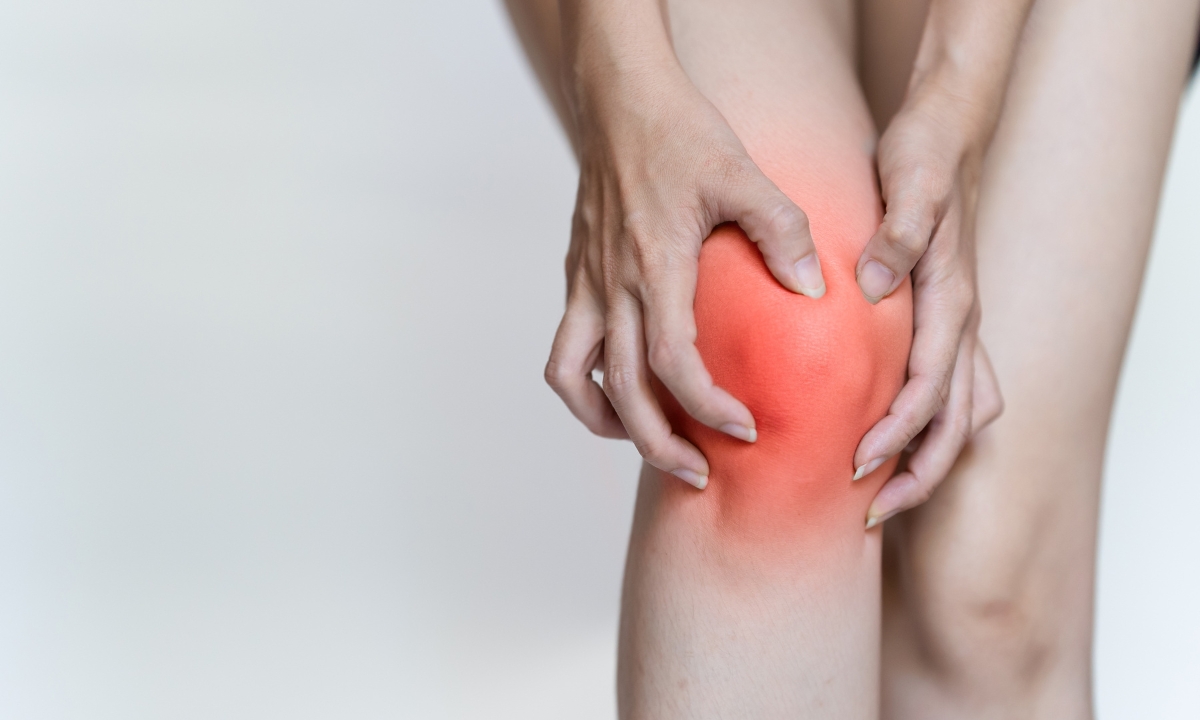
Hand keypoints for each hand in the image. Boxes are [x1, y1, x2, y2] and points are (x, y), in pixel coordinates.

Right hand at [544, 50, 825, 489]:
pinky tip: (621, 391)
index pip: (674, 365)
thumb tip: (814, 290)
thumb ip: (782, 234)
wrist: (620, 99)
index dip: (708, 410)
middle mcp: (612, 286)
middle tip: (702, 474)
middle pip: (623, 394)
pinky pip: (567, 350)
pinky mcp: (576, 277)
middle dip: (663, 446)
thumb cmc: (681, 133)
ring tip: (649, 444)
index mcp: (656, 268)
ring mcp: (587, 285)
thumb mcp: (743, 176)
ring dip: (609, 424)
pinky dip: (587, 385)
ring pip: (575, 379)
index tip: (746, 431)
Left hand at [852, 97, 1004, 526]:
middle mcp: (962, 322)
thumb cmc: (922, 159)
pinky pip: (952, 391)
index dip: (895, 433)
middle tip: (868, 516)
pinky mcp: (946, 322)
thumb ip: (897, 235)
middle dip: (915, 474)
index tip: (855, 466)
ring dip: (926, 462)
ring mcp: (959, 325)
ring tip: (882, 501)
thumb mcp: (909, 184)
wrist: (945, 134)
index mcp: (952, 300)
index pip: (929, 388)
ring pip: (959, 414)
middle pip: (954, 421)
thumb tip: (876, 289)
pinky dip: (931, 428)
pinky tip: (894, 445)